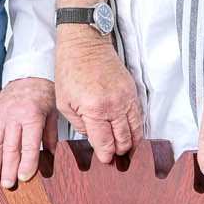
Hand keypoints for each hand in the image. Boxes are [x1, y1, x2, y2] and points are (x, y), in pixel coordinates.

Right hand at [0, 77, 57, 186]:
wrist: (28, 75)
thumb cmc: (44, 96)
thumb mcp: (53, 114)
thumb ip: (51, 136)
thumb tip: (51, 158)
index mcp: (32, 115)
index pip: (29, 144)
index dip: (26, 163)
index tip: (24, 179)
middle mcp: (14, 115)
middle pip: (10, 146)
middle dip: (8, 168)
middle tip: (8, 185)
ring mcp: (1, 114)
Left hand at [53, 31, 143, 162]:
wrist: (85, 44)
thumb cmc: (70, 69)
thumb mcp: (64, 102)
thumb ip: (79, 124)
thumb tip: (92, 137)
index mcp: (94, 109)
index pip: (105, 142)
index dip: (106, 155)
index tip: (105, 159)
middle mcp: (114, 105)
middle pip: (123, 139)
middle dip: (119, 151)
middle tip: (115, 157)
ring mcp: (126, 97)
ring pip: (135, 129)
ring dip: (131, 142)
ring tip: (126, 149)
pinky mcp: (132, 90)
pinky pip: (138, 115)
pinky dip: (136, 127)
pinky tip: (131, 133)